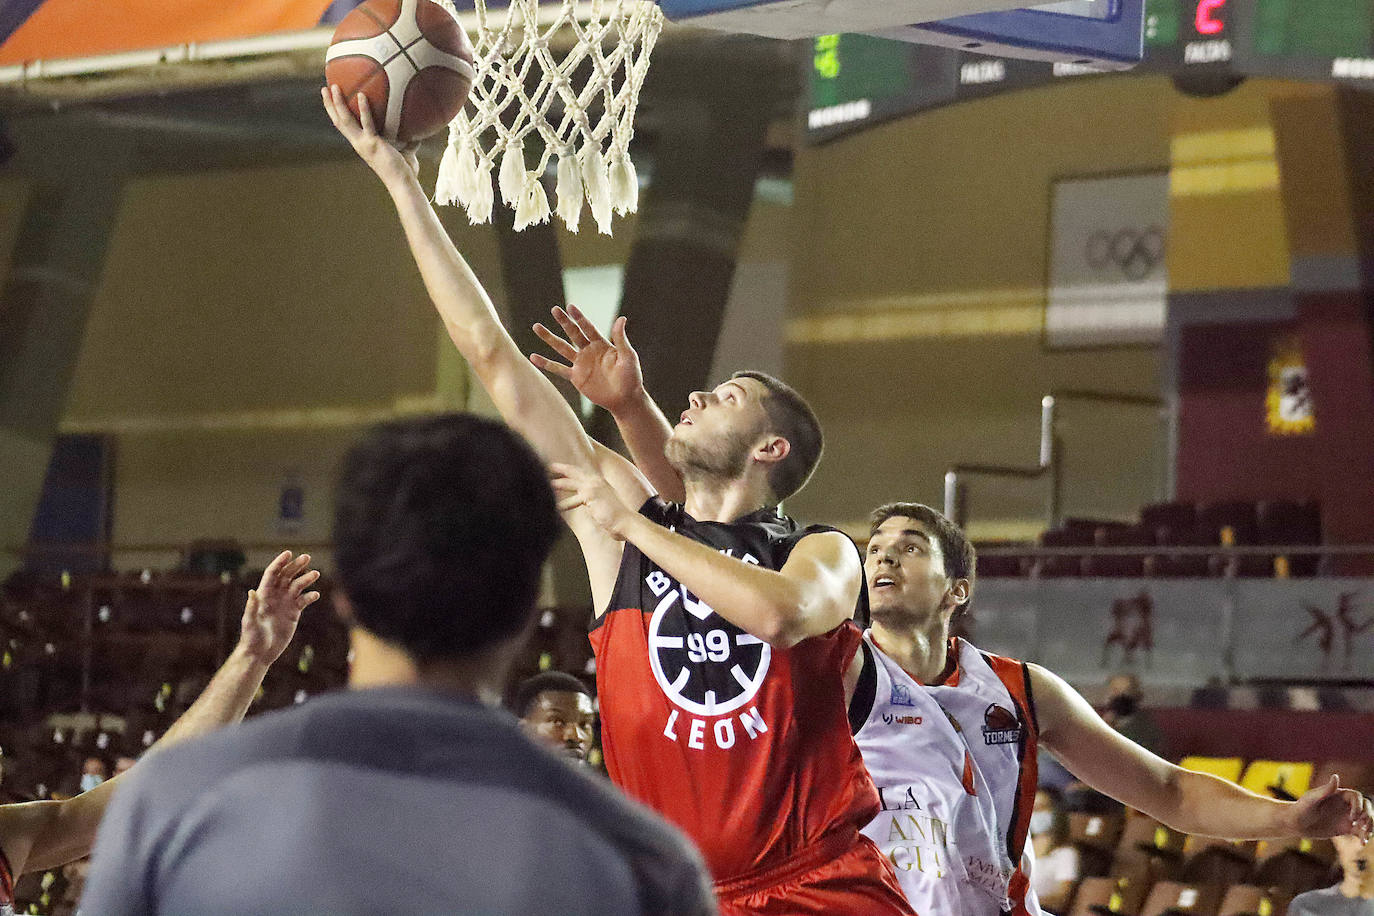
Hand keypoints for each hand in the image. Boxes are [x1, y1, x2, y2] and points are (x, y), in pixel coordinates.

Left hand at [237, 551, 321, 666]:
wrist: (260, 653)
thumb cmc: (251, 638)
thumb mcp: (249, 622)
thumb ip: (251, 607)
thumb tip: (252, 592)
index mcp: (263, 595)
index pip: (273, 574)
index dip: (280, 563)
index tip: (288, 553)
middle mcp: (275, 596)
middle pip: (287, 576)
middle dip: (296, 566)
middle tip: (306, 557)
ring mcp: (285, 603)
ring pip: (297, 586)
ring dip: (306, 579)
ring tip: (315, 574)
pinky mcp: (294, 613)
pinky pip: (303, 601)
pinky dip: (310, 596)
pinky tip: (315, 595)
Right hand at [321, 85, 420, 182]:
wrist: (403, 184)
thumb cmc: (404, 172)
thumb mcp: (405, 153)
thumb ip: (408, 143)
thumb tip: (417, 135)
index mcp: (362, 144)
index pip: (344, 127)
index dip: (336, 114)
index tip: (330, 100)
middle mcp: (359, 143)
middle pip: (339, 121)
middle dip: (330, 105)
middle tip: (324, 88)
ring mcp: (364, 143)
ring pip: (345, 120)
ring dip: (338, 103)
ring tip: (334, 86)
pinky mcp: (373, 144)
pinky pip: (367, 123)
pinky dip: (364, 108)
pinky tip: (362, 94)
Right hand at [530, 306, 642, 411]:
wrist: (625, 399)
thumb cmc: (631, 377)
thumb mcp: (628, 356)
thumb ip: (621, 339)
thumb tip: (621, 318)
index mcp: (601, 344)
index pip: (588, 327)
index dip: (579, 317)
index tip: (570, 307)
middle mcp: (589, 351)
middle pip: (573, 333)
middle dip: (563, 322)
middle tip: (554, 309)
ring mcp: (581, 364)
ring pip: (561, 348)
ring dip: (549, 338)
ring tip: (536, 326)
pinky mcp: (576, 377)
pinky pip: (558, 369)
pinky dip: (545, 363)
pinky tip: (533, 357)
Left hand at [549, 462, 633, 539]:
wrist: (627, 522)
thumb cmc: (618, 518)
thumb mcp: (605, 505)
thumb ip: (594, 502)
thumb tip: (588, 505)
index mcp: (600, 482)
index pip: (581, 473)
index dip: (569, 470)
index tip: (558, 468)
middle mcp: (596, 482)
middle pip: (573, 472)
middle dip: (559, 468)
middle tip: (547, 466)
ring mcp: (593, 487)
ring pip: (569, 483)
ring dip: (556, 483)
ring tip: (545, 484)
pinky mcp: (590, 496)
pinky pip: (572, 500)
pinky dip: (563, 505)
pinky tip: (554, 508)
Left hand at [1290, 775, 1373, 841]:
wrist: (1295, 823)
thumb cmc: (1301, 808)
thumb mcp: (1312, 798)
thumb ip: (1325, 789)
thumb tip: (1336, 776)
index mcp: (1339, 795)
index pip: (1357, 797)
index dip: (1359, 806)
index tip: (1352, 817)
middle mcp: (1345, 805)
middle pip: (1367, 807)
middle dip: (1369, 815)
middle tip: (1362, 825)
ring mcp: (1347, 817)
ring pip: (1366, 820)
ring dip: (1370, 827)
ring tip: (1365, 836)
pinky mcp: (1346, 829)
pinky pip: (1361, 832)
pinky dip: (1364, 837)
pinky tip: (1362, 843)